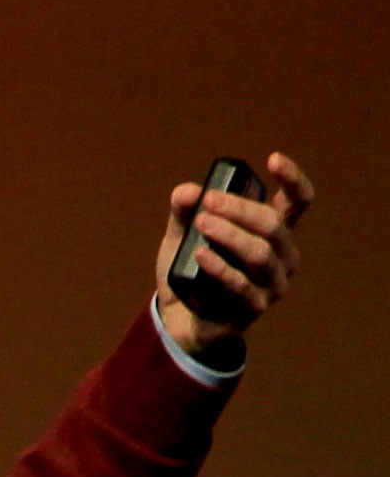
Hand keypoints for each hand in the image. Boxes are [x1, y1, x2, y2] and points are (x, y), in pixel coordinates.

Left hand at [154, 151, 314, 353]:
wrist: (179, 317)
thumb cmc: (191, 269)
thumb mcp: (182, 236)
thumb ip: (184, 212)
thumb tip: (187, 191)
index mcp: (274, 232)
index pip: (297, 202)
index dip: (293, 179)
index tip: (273, 159)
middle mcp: (282, 256)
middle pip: (273, 225)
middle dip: (240, 209)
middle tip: (208, 201)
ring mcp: (272, 283)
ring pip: (261, 253)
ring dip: (230, 235)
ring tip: (201, 223)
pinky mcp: (254, 307)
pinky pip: (240, 284)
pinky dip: (220, 267)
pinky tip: (200, 254)